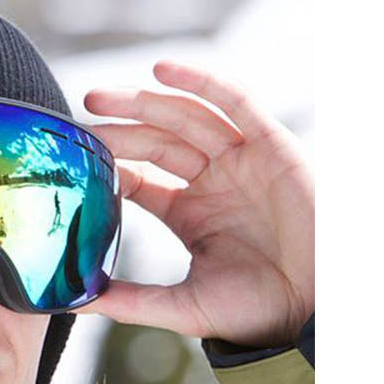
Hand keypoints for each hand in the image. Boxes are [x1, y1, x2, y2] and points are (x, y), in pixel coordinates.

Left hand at [73, 60, 313, 348]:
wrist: (309, 310)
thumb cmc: (251, 311)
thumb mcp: (180, 306)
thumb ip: (128, 301)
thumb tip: (75, 301)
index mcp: (189, 214)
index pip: (140, 178)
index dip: (111, 163)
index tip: (76, 157)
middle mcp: (212, 183)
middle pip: (157, 143)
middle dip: (119, 126)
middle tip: (80, 116)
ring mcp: (241, 162)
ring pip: (186, 120)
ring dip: (145, 103)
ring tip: (101, 98)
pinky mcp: (271, 147)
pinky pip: (235, 104)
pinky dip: (201, 84)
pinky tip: (162, 72)